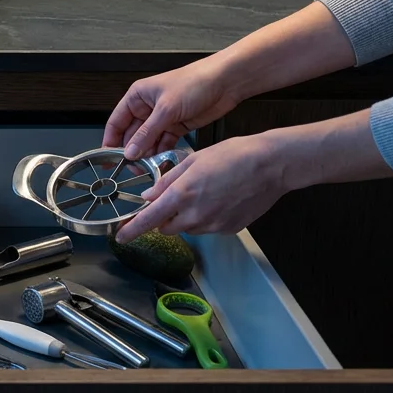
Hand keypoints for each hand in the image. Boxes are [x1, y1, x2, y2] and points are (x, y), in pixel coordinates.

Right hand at [103, 59, 240, 159]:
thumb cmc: (194, 82)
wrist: (225, 83)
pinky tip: (161, 162)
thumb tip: (130, 151)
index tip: (107, 159)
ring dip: (147, 154)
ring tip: (147, 167)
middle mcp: (147, 108)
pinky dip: (162, 153)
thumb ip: (146, 133)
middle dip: (131, 151)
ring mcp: (162, 118)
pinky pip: (164, 144)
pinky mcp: (177, 126)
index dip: (110, 141)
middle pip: (131, 135)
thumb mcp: (166, 109)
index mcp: (138, 96)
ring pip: (148, 142)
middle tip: (131, 167)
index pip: (116, 122)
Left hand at [114, 134, 289, 241]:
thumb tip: (149, 196)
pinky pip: (208, 227)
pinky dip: (206, 217)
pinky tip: (219, 199)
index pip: (148, 220)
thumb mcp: (193, 160)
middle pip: (166, 227)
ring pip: (188, 228)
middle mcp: (195, 215)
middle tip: (175, 198)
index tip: (120, 236)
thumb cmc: (234, 156)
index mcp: (182, 195)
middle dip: (164, 217)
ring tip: (204, 192)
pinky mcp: (229, 229)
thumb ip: (167, 181)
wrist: (271, 165)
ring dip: (186, 217)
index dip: (131, 230)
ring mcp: (214, 225)